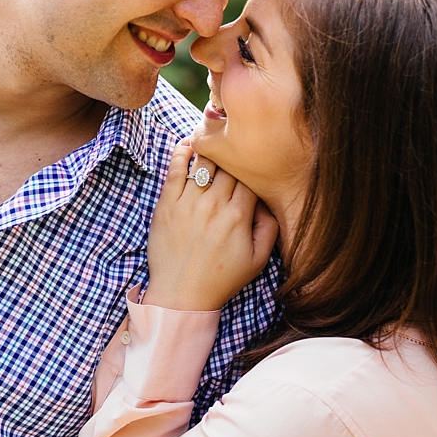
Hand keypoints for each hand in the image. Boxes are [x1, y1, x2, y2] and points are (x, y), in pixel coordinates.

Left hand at [144, 141, 277, 311]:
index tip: (251, 164)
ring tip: (212, 140)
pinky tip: (188, 145)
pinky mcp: (166, 205)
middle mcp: (214, 206)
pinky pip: (175, 169)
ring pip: (203, 162)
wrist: (181, 295)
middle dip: (233, 155)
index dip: (252, 167)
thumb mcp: (258, 259)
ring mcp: (187, 204)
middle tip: (233, 147)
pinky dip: (182, 153)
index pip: (250, 177)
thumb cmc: (221, 278)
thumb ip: (270, 226)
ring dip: (209, 149)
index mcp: (238, 216)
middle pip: (228, 165)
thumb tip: (268, 199)